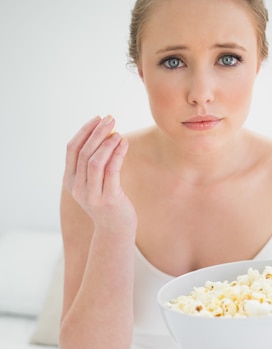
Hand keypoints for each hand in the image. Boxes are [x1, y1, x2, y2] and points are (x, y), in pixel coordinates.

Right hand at [63, 115, 136, 230]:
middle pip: (83, 152)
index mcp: (70, 181)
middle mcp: (77, 188)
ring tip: (118, 132)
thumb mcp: (95, 183)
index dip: (84, 131)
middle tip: (110, 118)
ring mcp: (91, 195)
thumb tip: (104, 134)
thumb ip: (93, 164)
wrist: (115, 230)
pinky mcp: (108, 199)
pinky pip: (111, 171)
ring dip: (107, 143)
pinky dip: (117, 154)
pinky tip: (124, 143)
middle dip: (97, 132)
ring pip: (94, 161)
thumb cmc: (108, 202)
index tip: (97, 119)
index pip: (71, 149)